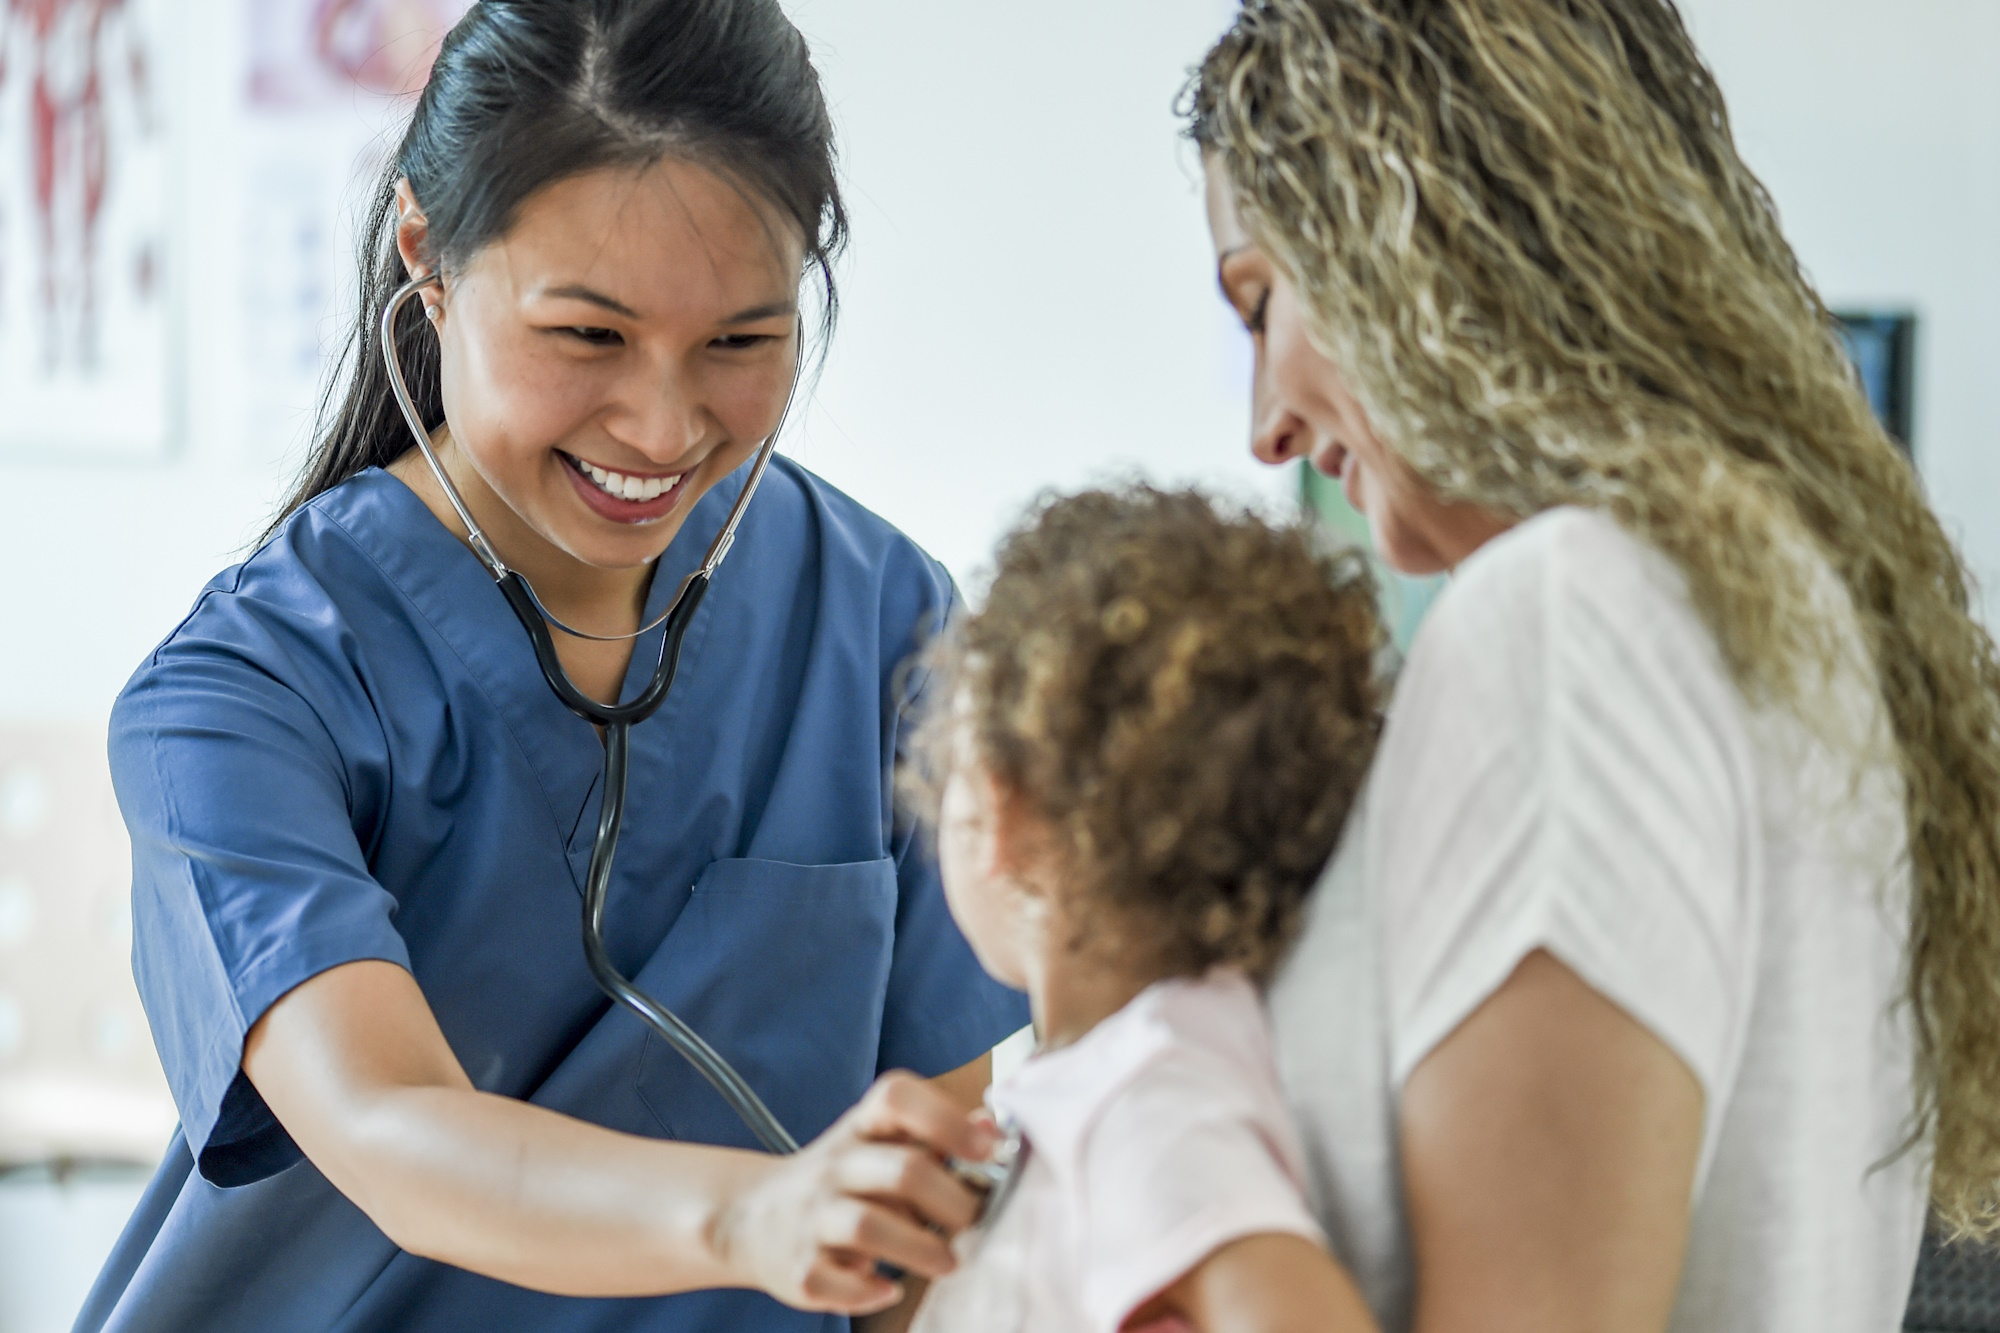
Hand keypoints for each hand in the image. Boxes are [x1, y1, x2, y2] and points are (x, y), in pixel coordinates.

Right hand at [714, 1071, 1001, 1314]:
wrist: (751, 1216)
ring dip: (920, 1249)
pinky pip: (833, 1282)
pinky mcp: (798, 1268)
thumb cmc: (839, 1180)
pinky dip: (866, 1291)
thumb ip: (933, 1136)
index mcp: (860, 1129)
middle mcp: (834, 1167)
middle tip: (974, 1221)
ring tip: (948, 1262)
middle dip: (954, 1201)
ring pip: (867, 1226)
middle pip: (903, 1171)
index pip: (896, 1098)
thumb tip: (989, 1127)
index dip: (946, 1117)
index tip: (987, 1147)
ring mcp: (812, 1217)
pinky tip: (887, 1288)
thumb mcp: (878, 1146)